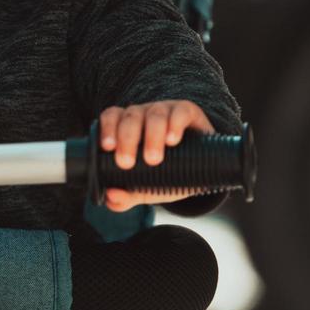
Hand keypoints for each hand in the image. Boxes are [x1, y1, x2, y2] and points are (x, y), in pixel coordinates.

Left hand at [97, 101, 213, 210]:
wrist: (202, 167)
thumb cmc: (166, 172)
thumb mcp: (146, 187)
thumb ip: (127, 195)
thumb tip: (111, 198)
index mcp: (126, 126)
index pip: (111, 117)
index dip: (107, 129)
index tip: (107, 148)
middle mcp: (143, 115)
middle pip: (130, 118)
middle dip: (126, 140)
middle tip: (126, 163)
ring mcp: (165, 111)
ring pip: (154, 115)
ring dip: (151, 136)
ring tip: (152, 159)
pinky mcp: (188, 112)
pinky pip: (180, 112)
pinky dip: (174, 124)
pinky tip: (172, 140)